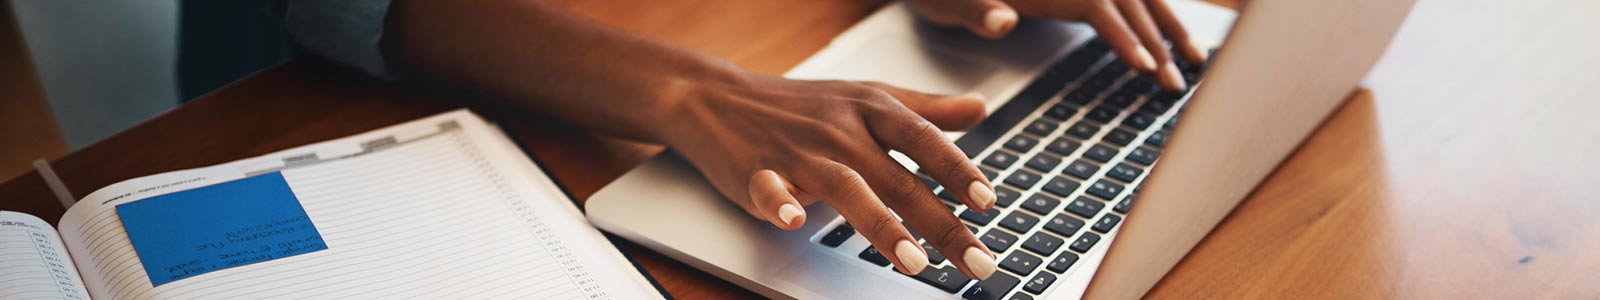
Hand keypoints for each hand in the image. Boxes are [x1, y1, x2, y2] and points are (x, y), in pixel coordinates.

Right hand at [657, 71, 1001, 278]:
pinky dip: (781, 203)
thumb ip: (924, 109)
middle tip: (976, 260)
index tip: (987, 202)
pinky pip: (770, 188)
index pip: (924, 139)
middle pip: (899, 179)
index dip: (957, 170)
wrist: (717, 96)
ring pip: (847, 188)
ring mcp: (799, 151)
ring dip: (882, 225)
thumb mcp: (866, 96)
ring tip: (913, 261)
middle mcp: (840, 130)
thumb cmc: (800, 104)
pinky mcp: (756, 171)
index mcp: (870, 110)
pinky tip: (795, 221)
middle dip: (942, 224)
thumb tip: (979, 109)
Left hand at [905, 0, 1207, 90]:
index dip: (1125, 37)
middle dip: (1160, 39)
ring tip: (1195, 62)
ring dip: (1169, 25)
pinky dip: (1154, 17)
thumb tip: (1003, 20)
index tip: (1148, 68)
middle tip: (1178, 84)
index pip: (1100, 4)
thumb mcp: (948, 2)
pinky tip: (1170, 40)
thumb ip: (977, 11)